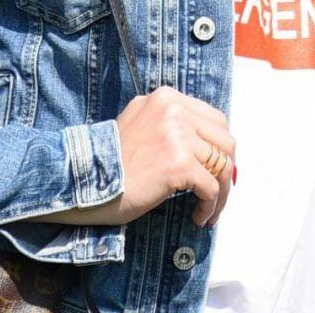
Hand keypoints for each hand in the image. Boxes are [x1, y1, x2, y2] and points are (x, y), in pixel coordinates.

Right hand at [36, 86, 235, 228]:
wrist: (87, 181)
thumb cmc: (114, 160)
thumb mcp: (141, 120)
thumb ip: (171, 120)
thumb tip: (206, 139)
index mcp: (167, 97)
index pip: (214, 119)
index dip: (221, 147)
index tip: (217, 169)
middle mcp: (174, 110)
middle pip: (225, 139)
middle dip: (227, 169)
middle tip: (218, 191)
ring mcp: (177, 135)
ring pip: (222, 165)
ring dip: (221, 193)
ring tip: (209, 210)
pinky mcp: (178, 163)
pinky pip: (211, 188)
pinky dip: (210, 207)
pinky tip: (198, 217)